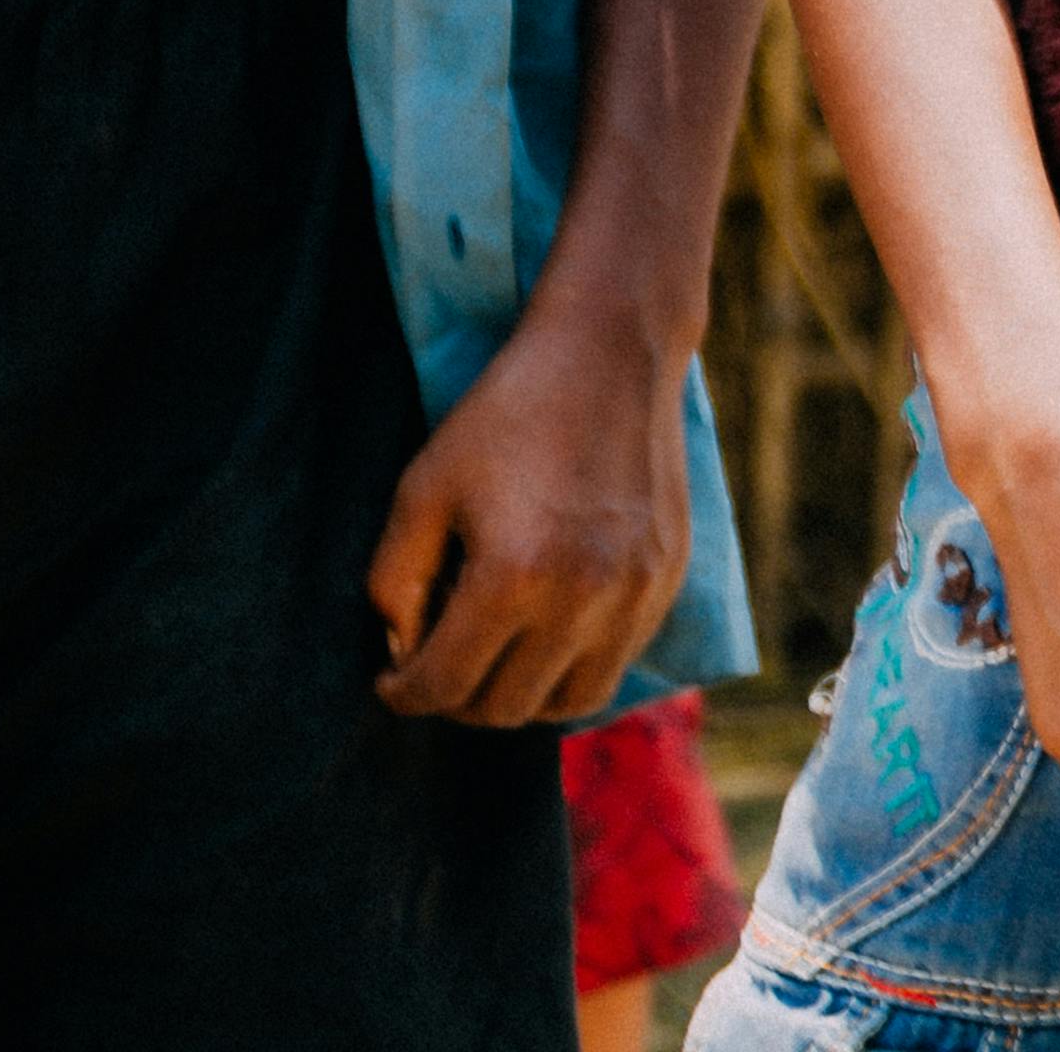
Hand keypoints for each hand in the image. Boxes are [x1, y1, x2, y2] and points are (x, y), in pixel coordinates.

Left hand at [364, 314, 693, 727]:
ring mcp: (634, 594)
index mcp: (512, 577)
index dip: (403, 693)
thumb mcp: (423, 487)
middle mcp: (581, 599)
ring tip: (497, 657)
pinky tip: (549, 626)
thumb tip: (404, 651)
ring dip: (522, 695)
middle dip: (457, 697)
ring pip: (569, 702)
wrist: (612, 353)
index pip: (443, 684)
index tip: (393, 680)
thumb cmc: (506, 414)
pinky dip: (575, 665)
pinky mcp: (666, 579)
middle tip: (441, 661)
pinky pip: (617, 662)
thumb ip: (394, 581)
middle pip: (503, 707)